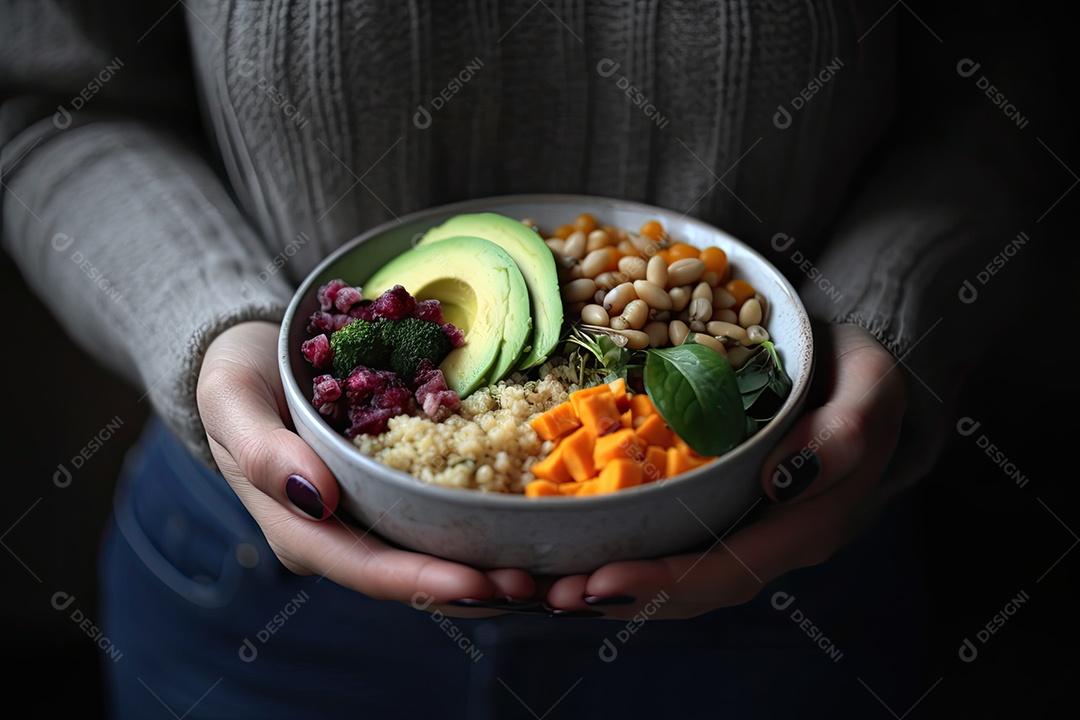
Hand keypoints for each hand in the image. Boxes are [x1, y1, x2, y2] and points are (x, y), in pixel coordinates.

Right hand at [196, 321, 534, 615]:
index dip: (424, 583)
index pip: (368, 569)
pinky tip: (540, 521)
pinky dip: (495, 525)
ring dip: (498, 567)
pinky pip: (451, 515)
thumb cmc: (238, 374)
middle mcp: (345, 535)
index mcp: (302, 530)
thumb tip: (315, 497)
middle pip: (416, 578)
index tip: (479, 583)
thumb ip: (262, 450)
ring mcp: (377, 514)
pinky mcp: (402, 489)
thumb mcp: (231, 398)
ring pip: (442, 555)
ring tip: (556, 572)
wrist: (259, 351)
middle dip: (478, 587)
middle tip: (540, 584)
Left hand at [543, 323, 906, 618]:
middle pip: (691, 588)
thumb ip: (845, 433)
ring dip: (607, 580)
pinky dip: (614, 545)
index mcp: (806, 524)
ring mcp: (737, 526)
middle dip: (620, 593)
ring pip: (671, 570)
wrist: (848, 370)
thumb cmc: (860, 376)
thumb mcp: (872, 387)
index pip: (732, 569)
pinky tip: (565, 540)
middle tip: (550, 593)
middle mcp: (765, 540)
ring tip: (543, 584)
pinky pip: (662, 536)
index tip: (602, 579)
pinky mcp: (709, 505)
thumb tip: (783, 479)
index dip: (668, 582)